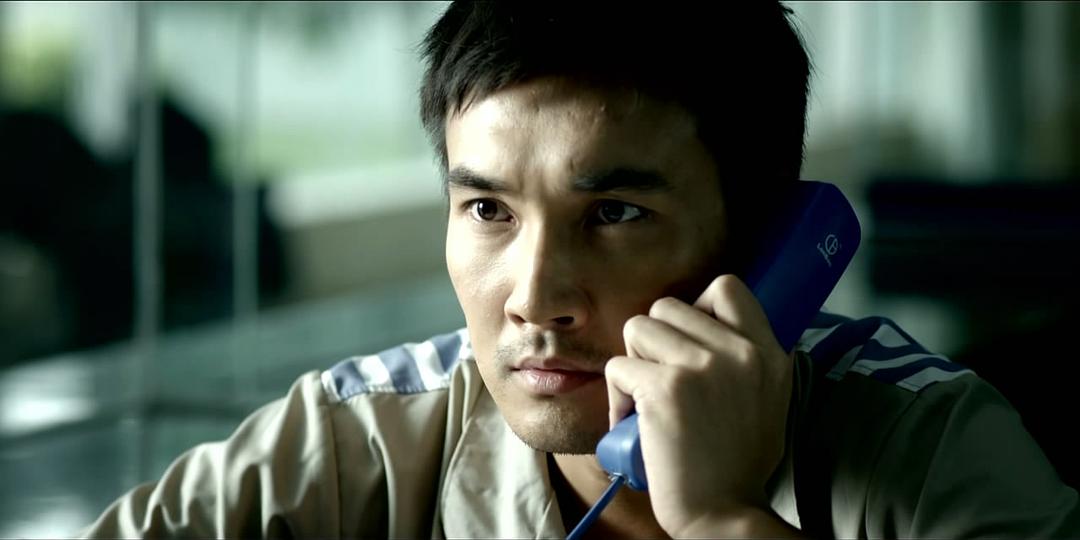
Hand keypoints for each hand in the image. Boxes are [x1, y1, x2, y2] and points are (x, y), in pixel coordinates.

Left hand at [604, 275, 796, 536]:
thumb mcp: (767, 399)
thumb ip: (743, 358)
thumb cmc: (736, 465)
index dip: (695, 308)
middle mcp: (740, 352)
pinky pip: (618, 366)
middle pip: (669, 305)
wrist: (724, 514)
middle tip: (661, 381)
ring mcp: (703, 366)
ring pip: (638, 327)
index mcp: (768, 352)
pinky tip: (633, 423)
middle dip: (654, 342)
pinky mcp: (666, 388)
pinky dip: (616, 396)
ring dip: (633, 363)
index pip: (726, 287)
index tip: (687, 344)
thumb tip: (703, 326)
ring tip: (647, 400)